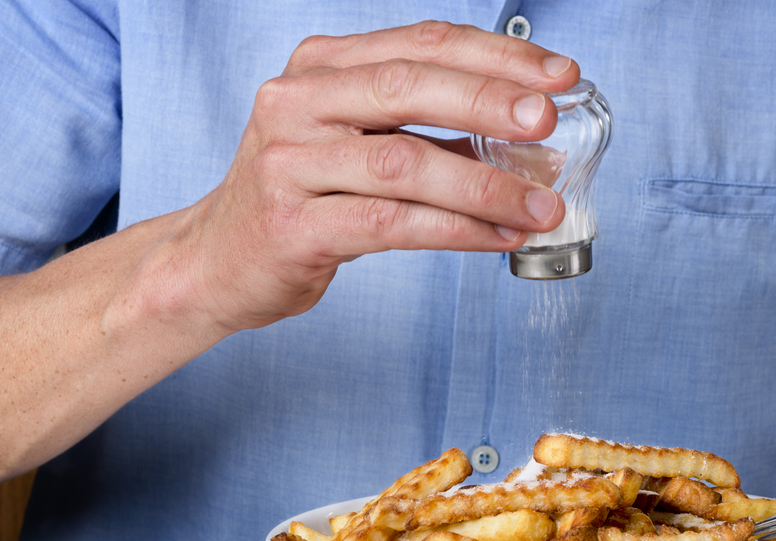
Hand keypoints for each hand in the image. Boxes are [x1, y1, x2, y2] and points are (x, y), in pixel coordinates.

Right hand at [159, 21, 578, 332]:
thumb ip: (424, 131)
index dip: (496, 58)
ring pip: (404, 162)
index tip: (559, 75)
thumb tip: (527, 142)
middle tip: (550, 121)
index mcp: (319, 68)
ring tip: (541, 205)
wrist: (216, 261)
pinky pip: (390, 224)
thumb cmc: (299, 200)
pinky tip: (496, 237)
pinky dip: (455, 229)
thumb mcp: (353, 145)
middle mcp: (296, 103)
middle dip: (490, 101)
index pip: (420, 44)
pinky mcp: (292, 225)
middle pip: (408, 86)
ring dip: (485, 184)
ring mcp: (288, 162)